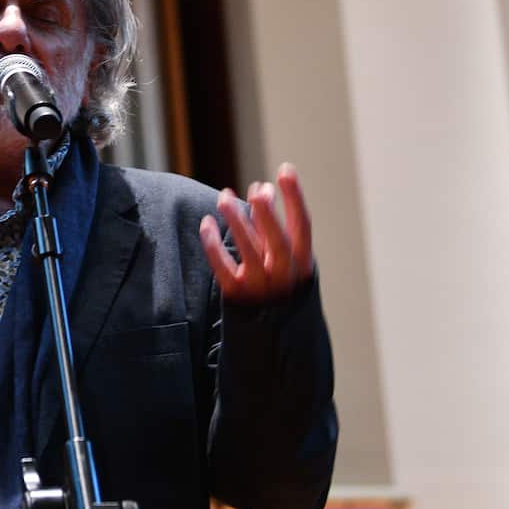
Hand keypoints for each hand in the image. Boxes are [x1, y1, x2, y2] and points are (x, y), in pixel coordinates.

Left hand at [198, 163, 313, 304]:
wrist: (270, 338)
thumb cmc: (277, 287)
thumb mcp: (284, 261)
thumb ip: (272, 228)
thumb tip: (260, 188)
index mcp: (303, 264)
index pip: (302, 226)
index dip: (295, 197)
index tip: (285, 170)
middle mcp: (284, 276)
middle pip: (278, 241)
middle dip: (267, 213)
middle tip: (257, 188)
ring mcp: (261, 287)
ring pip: (248, 251)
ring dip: (237, 222)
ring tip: (224, 196)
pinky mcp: (237, 295)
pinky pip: (222, 266)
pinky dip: (212, 244)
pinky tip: (206, 223)